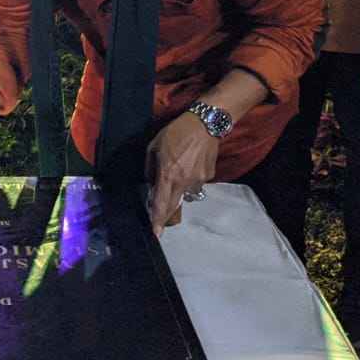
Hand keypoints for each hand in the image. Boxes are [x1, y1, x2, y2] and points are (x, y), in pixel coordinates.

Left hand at [145, 113, 218, 237]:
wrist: (206, 124)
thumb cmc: (176, 133)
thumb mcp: (154, 147)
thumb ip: (150, 168)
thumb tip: (152, 184)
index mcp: (168, 175)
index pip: (161, 203)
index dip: (158, 220)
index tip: (156, 235)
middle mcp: (184, 182)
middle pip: (174, 206)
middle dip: (167, 215)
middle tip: (161, 218)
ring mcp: (199, 181)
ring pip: (186, 194)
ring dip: (179, 189)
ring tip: (179, 170)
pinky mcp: (209, 177)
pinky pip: (196, 184)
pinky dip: (190, 180)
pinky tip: (190, 164)